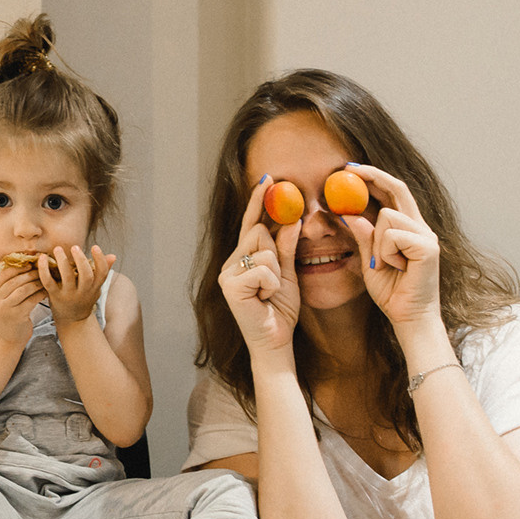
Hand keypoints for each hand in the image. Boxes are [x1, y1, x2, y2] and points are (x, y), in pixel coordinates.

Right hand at [0, 261, 46, 345]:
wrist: (7, 340)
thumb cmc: (5, 317)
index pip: (2, 275)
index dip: (16, 268)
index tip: (28, 264)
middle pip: (14, 281)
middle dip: (29, 274)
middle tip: (40, 270)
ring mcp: (6, 309)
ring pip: (23, 289)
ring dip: (36, 283)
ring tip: (44, 280)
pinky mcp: (18, 316)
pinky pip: (31, 300)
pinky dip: (40, 294)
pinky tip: (45, 291)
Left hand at [43, 244, 115, 326]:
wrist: (72, 320)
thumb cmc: (84, 297)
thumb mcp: (96, 287)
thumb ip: (102, 271)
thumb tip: (113, 256)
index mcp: (94, 287)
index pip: (102, 274)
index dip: (100, 260)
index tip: (95, 247)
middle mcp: (83, 292)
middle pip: (86, 276)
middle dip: (81, 260)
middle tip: (75, 247)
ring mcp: (68, 295)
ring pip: (67, 277)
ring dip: (62, 261)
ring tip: (58, 249)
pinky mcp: (55, 296)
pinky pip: (48, 282)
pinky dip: (44, 270)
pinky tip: (42, 258)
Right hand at [218, 176, 299, 356]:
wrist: (275, 340)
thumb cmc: (280, 309)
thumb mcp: (288, 274)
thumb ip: (286, 247)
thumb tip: (291, 220)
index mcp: (244, 256)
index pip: (252, 223)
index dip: (259, 200)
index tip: (268, 178)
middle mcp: (231, 261)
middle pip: (258, 232)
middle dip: (276, 252)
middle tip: (276, 280)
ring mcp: (227, 273)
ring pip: (263, 250)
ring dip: (276, 272)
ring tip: (270, 293)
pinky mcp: (229, 285)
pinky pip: (263, 268)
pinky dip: (272, 283)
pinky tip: (265, 298)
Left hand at [339, 163, 441, 329]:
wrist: (409, 317)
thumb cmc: (392, 292)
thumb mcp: (369, 260)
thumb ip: (363, 236)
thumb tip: (348, 212)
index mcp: (409, 228)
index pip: (394, 194)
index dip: (375, 178)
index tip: (351, 168)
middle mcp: (421, 228)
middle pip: (398, 189)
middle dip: (373, 176)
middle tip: (349, 169)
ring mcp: (427, 236)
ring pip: (387, 217)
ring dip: (376, 242)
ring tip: (384, 265)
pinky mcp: (428, 248)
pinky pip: (392, 236)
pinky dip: (385, 253)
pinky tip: (395, 268)